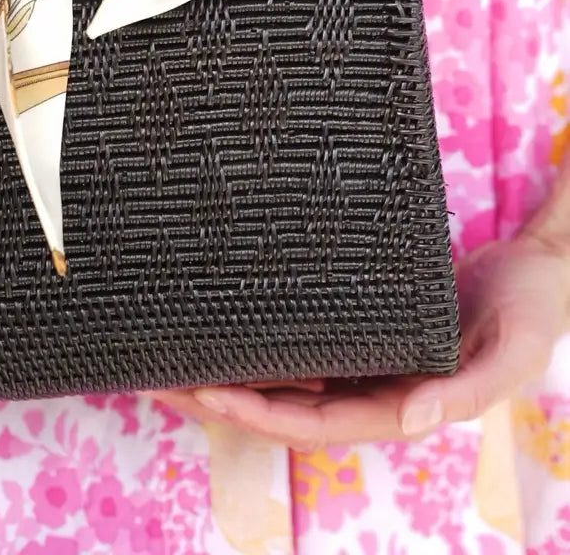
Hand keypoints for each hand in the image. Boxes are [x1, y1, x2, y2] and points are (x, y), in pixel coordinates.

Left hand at [183, 235, 569, 448]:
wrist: (542, 270)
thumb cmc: (532, 310)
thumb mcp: (512, 351)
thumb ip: (464, 391)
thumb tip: (411, 420)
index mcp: (406, 405)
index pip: (316, 422)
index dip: (260, 412)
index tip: (207, 392)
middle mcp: (378, 389)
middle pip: (286, 406)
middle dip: (225, 396)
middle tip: (161, 374)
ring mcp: (369, 362)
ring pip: (289, 378)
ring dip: (235, 371)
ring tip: (175, 352)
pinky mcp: (366, 330)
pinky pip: (306, 344)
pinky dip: (266, 341)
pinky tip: (229, 325)